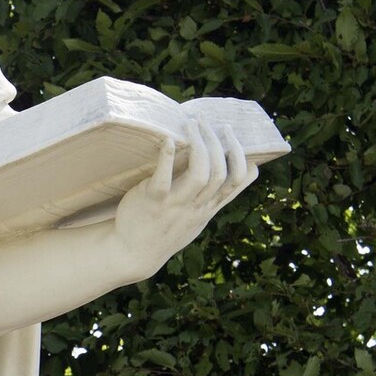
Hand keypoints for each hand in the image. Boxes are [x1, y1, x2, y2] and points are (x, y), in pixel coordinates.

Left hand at [114, 117, 258, 276]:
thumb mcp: (196, 219)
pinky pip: (163, 179)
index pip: (237, 182)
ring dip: (198, 145)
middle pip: (220, 172)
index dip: (242, 158)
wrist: (133, 254)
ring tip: (192, 124)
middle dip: (218, 143)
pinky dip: (167, 158)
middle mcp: (195, 207)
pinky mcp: (152, 201)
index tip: (236, 139)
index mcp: (207, 208)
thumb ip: (213, 199)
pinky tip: (168, 140)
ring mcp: (174, 205)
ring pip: (199, 174)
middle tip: (208, 121)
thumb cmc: (166, 230)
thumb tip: (236, 175)